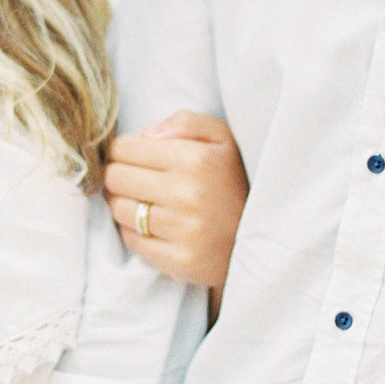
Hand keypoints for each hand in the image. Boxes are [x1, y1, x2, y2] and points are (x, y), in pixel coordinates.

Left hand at [104, 112, 247, 289]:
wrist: (268, 236)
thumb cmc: (236, 182)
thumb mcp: (223, 138)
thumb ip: (185, 122)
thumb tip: (144, 134)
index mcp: (194, 159)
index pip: (124, 148)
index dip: (122, 150)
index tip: (131, 156)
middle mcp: (186, 194)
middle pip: (115, 178)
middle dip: (119, 175)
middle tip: (133, 178)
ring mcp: (182, 231)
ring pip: (119, 210)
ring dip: (125, 203)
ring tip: (144, 201)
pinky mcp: (179, 261)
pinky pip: (132, 240)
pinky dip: (135, 231)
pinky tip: (153, 225)